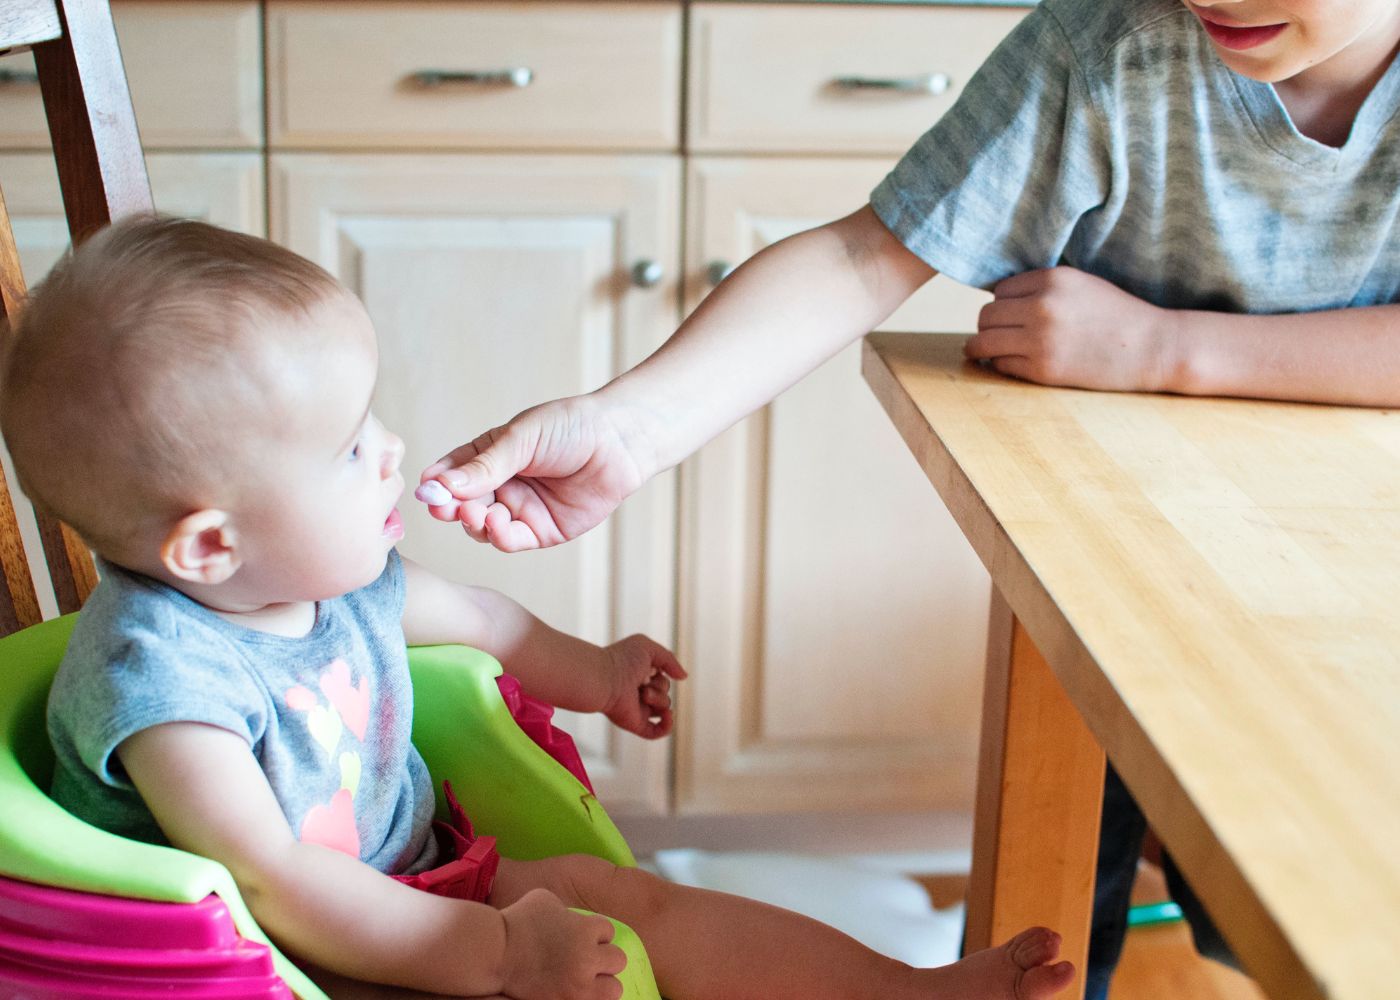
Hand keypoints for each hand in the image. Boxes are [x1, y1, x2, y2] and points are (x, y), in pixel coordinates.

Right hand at [418, 394, 651, 552]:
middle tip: (444, 508)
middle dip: (450, 507)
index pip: (452, 473)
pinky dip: (499, 536)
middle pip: (462, 504)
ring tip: (475, 513)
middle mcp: (501, 485)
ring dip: (473, 523)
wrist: (619, 441)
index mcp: (490, 456)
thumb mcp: (521, 439)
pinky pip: (511, 540)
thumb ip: (484, 466)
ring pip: (482, 526)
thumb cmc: (571, 427)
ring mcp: (520, 509)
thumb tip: (440, 485)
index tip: (426, 490)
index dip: (437, 484)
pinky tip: (497, 523)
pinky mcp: (542, 531)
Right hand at [499, 888, 625, 999]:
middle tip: (586, 959)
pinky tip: (574, 991)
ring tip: (586, 980)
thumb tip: (576, 919)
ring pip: (613, 989)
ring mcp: (578, 986)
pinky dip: (587, 997)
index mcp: (586, 930)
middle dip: (603, 958)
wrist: (494, 952)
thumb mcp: (546, 899)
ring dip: (602, 983)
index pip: (609, 932)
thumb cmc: (517, 920)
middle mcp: (587, 959)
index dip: (595, 933)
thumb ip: (569, 909)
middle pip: (618, 960)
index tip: (580, 936)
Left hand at [599, 634, 685, 738]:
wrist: (605, 679)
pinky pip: (657, 732)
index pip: (662, 677)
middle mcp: (638, 693)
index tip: (647, 667)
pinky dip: (667, 725)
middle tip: (642, 681)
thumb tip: (683, 677)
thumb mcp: (648, 648)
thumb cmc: (622, 660)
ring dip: (659, 699)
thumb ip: (669, 659)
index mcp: (639, 677)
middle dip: (660, 686)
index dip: (660, 672)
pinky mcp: (636, 724)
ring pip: (664, 709)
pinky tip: (668, 715)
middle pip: (665, 692)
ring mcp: (638, 709)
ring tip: (642, 693)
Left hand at [964, 267, 1179, 391]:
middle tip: (997, 334)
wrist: (1151, 348)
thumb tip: (996, 298)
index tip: (1010, 315)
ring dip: (982, 347)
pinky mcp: (1042, 369)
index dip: (1003, 304)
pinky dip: (1001, 365)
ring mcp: (1040, 340)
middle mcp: (1042, 307)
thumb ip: (1043, 287)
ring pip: (983, 342)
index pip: (999, 291)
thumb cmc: (1116, 315)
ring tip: (984, 351)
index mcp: (1052, 279)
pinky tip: (1012, 364)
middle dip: (989, 326)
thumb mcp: (1081, 284)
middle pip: (986, 316)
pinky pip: (1000, 365)